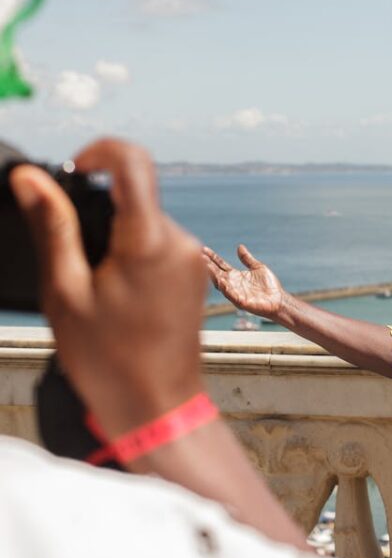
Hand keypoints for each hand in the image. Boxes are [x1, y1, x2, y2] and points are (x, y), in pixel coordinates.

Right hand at [10, 139, 206, 439]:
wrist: (158, 406)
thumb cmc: (109, 360)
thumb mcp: (65, 291)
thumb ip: (52, 227)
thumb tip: (31, 179)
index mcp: (150, 241)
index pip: (134, 162)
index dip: (98, 152)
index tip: (72, 172)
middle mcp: (181, 242)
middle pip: (136, 196)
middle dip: (99, 216)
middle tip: (76, 264)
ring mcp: (192, 259)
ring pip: (146, 222)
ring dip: (115, 240)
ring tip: (98, 291)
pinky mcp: (195, 274)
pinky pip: (159, 244)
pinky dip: (132, 255)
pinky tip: (118, 297)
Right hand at [203, 244, 285, 319]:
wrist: (279, 301)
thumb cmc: (269, 287)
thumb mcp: (258, 268)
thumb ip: (247, 259)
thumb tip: (240, 247)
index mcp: (236, 276)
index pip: (220, 265)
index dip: (212, 257)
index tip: (203, 249)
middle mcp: (232, 284)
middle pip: (216, 273)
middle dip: (207, 265)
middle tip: (199, 256)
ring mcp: (235, 293)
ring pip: (221, 284)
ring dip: (213, 276)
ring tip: (205, 266)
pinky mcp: (242, 302)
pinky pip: (231, 295)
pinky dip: (226, 289)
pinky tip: (221, 282)